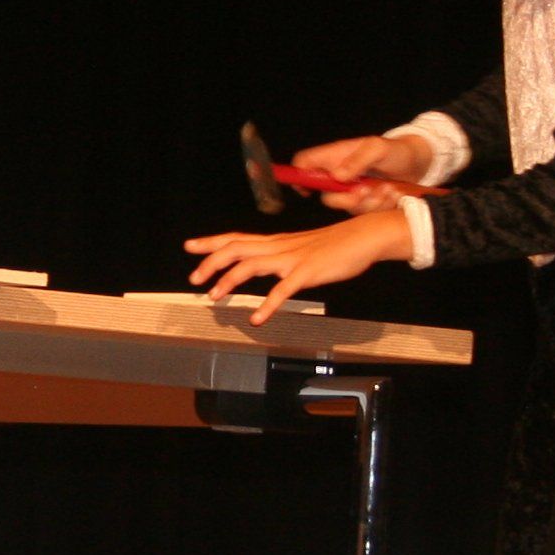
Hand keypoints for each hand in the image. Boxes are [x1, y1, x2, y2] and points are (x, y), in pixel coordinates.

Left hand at [180, 208, 409, 323]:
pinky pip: (283, 290)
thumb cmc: (336, 245)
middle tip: (194, 279)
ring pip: (251, 265)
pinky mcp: (308, 272)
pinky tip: (257, 319)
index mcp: (277, 242)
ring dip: (229, 280)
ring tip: (215, 296)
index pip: (236, 238)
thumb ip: (282, 257)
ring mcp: (292, 259)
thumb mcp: (302, 248)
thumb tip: (267, 266)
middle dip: (210, 262)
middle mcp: (279, 247)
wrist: (365, 236)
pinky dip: (267, 305)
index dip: (211, 242)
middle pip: (236, 248)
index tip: (190, 246)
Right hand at [293, 133, 430, 212]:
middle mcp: (340, 176)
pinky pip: (365, 213)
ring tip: (387, 188)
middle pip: (326, 196)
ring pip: (348, 208)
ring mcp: (352, 191)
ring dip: (370, 202)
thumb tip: (337, 176)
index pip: (304, 164)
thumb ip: (357, 160)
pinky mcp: (366, 204)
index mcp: (335, 157)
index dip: (298, 177)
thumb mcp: (378, 148)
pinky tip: (392, 193)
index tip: (307, 190)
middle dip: (346, 199)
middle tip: (364, 191)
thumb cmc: (395, 150)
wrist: (418, 164)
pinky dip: (381, 206)